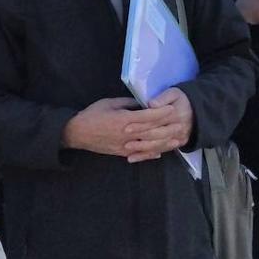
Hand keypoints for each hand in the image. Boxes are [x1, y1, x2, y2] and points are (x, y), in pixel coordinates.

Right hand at [62, 97, 177, 160]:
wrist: (77, 133)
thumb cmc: (92, 114)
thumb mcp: (109, 103)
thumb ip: (127, 103)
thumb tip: (142, 103)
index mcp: (124, 120)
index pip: (148, 117)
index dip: (161, 113)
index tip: (172, 109)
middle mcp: (127, 134)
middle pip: (152, 132)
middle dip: (168, 128)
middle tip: (181, 125)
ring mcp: (125, 146)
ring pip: (149, 146)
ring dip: (164, 143)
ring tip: (176, 140)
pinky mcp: (121, 153)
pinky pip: (139, 154)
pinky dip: (151, 154)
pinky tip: (160, 153)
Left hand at [123, 87, 195, 162]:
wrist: (199, 111)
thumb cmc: (182, 100)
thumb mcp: (174, 93)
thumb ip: (162, 98)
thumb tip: (151, 104)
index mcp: (175, 114)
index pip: (155, 121)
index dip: (140, 125)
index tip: (126, 127)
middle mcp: (177, 128)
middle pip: (156, 135)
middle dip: (140, 140)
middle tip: (125, 142)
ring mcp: (178, 138)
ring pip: (158, 146)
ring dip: (142, 150)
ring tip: (127, 151)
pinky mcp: (177, 144)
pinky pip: (160, 151)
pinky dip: (146, 156)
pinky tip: (133, 158)